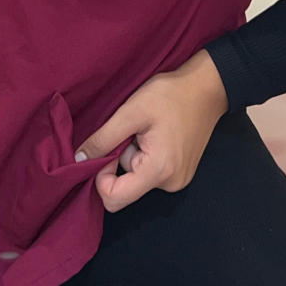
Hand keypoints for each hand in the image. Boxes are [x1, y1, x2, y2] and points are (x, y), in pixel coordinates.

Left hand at [75, 50, 228, 213]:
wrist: (207, 87)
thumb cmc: (170, 95)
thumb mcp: (131, 111)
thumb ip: (103, 139)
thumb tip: (78, 161)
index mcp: (159, 171)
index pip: (114, 199)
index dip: (101, 177)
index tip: (108, 149)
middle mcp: (170, 184)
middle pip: (125, 188)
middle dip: (120, 161)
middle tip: (131, 132)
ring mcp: (178, 180)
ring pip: (136, 179)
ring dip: (132, 155)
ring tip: (146, 129)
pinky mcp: (180, 173)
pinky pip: (149, 173)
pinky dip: (144, 156)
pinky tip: (155, 134)